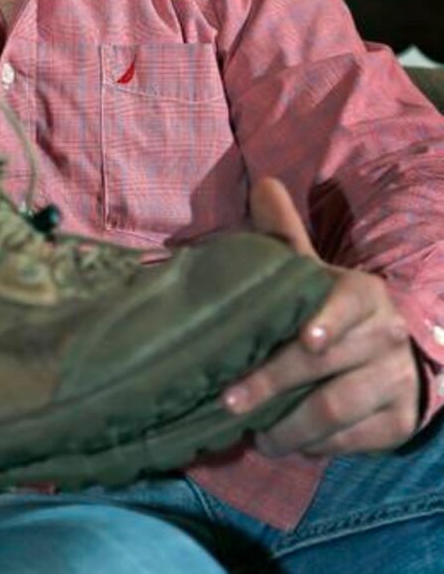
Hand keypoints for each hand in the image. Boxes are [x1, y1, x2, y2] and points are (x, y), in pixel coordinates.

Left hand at [221, 177, 420, 456]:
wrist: (391, 357)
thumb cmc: (331, 309)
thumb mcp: (310, 272)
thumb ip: (285, 234)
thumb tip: (262, 183)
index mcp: (362, 293)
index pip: (347, 303)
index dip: (328, 320)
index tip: (306, 340)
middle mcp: (387, 334)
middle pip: (325, 366)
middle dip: (273, 385)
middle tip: (231, 403)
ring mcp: (396, 380)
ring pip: (337, 410)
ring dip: (291, 428)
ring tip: (256, 436)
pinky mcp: (399, 422)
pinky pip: (352, 440)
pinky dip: (318, 446)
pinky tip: (291, 444)